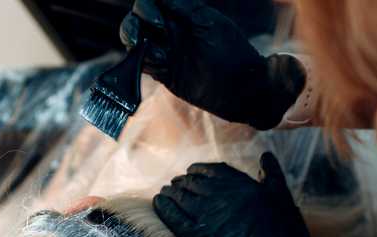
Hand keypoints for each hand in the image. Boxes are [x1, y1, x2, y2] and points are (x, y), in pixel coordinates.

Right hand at [120, 0, 304, 129]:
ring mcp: (166, 53)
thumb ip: (184, 8)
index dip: (147, 5)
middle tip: (158, 29)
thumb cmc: (232, 51)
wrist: (242, 87)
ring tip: (149, 48)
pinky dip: (143, 61)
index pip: (150, 3)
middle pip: (136, 21)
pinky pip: (143, 64)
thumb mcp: (208, 22)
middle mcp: (170, 32)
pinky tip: (159, 62)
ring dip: (134, 40)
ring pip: (135, 42)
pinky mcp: (165, 74)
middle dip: (135, 22)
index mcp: (180, 16)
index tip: (160, 14)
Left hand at [154, 152, 356, 236]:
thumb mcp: (286, 206)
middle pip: (195, 183)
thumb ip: (273, 179)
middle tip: (177, 183)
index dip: (202, 170)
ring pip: (180, 197)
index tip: (194, 172)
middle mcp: (224, 199)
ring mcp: (208, 219)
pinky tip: (159, 202)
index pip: (216, 170)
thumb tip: (265, 157)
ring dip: (172, 192)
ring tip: (166, 192)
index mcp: (246, 188)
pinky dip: (163, 206)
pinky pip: (172, 217)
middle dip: (184, 181)